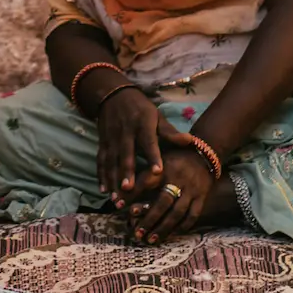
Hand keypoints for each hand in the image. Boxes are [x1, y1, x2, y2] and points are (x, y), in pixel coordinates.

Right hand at [96, 86, 162, 204]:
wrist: (114, 95)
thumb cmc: (141, 109)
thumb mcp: (156, 116)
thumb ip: (171, 132)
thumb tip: (191, 141)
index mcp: (143, 124)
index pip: (149, 141)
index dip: (153, 156)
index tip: (157, 172)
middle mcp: (126, 132)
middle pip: (126, 154)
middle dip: (126, 172)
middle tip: (129, 189)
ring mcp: (112, 138)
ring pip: (112, 160)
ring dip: (112, 179)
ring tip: (116, 197)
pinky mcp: (102, 142)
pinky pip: (101, 160)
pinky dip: (101, 175)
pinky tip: (104, 190)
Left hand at [126, 136, 213, 244]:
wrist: (204, 154)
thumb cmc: (174, 158)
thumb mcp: (159, 157)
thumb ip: (143, 170)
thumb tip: (121, 184)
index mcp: (165, 166)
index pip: (146, 181)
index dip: (131, 193)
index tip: (118, 205)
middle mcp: (179, 178)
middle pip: (163, 201)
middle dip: (149, 219)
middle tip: (136, 233)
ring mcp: (192, 189)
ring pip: (177, 212)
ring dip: (163, 228)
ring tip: (150, 239)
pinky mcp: (201, 197)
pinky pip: (192, 215)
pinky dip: (181, 227)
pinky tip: (171, 235)